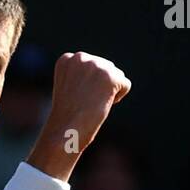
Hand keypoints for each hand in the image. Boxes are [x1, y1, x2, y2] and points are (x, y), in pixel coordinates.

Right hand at [30, 52, 130, 177]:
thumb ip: (81, 74)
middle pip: (105, 67)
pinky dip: (118, 97)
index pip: (90, 65)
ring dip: (109, 91)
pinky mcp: (110, 77)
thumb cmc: (66, 117)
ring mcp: (96, 66)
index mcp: (67, 59)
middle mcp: (81, 58)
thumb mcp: (68, 88)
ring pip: (116, 75)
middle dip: (101, 86)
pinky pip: (125, 84)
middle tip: (86, 103)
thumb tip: (99, 76)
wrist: (65, 131)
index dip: (88, 85)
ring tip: (92, 104)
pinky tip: (102, 105)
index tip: (77, 98)